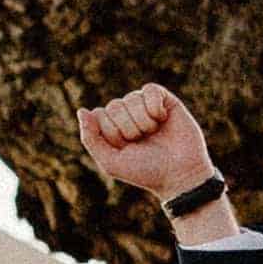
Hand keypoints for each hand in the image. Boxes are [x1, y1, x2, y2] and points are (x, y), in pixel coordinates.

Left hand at [77, 80, 221, 212]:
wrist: (180, 174)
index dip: (112, 132)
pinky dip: (154, 106)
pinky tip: (162, 118)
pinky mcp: (165, 101)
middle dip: (128, 128)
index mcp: (112, 128)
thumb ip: (90, 138)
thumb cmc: (145, 171)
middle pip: (115, 106)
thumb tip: (82, 110)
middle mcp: (128, 115)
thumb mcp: (111, 161)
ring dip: (143, 121)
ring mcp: (146, 107)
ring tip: (154, 133)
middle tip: (142, 142)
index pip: (99, 114)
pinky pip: (150, 89)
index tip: (125, 148)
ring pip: (132, 98)